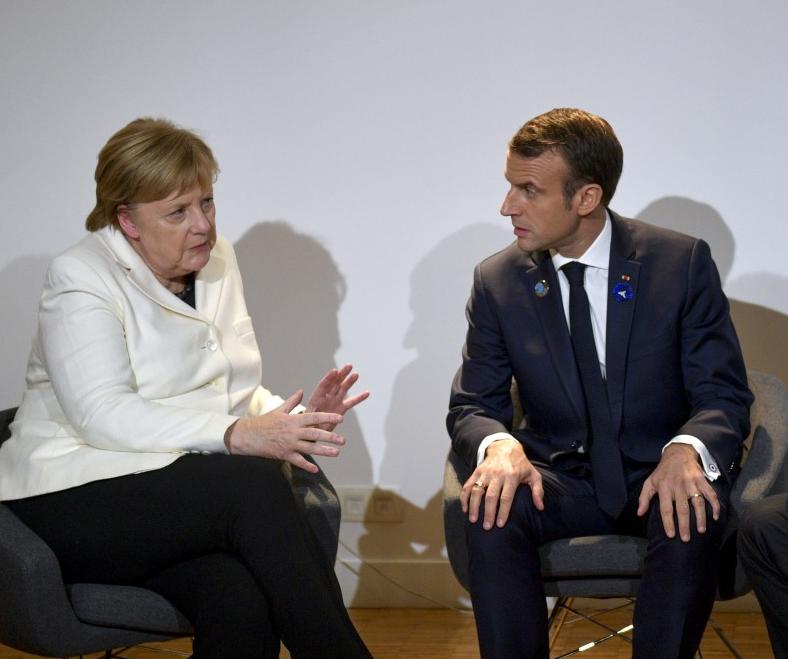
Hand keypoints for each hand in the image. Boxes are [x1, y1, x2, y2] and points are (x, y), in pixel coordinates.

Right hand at [226, 390, 345, 472]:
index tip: (340, 418)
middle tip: (343, 440)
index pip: (314, 417)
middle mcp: (293, 432)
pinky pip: (298, 461)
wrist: (247, 435)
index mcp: (293, 419)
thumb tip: (301, 391)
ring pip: (310, 448)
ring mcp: (289, 444)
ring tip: (337, 453)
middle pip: (315, 434)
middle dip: (330, 437)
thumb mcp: (279, 410)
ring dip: (324, 451)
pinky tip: (316, 470)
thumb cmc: (264, 422)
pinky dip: (307, 466)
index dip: (328, 418)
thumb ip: (292, 402)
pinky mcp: (284, 454)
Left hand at [305, 364, 369, 430]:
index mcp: (316, 398)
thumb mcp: (306, 418)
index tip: (335, 371)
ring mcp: (335, 401)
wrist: (312, 431)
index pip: (323, 385)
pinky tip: (367, 393)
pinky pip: (351, 402)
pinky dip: (359, 397)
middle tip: (349, 366)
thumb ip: (311, 414)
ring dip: (349, 381)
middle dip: (341, 374)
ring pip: (343, 389)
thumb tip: (312, 413)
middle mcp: (326, 396)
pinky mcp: (342, 408)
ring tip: (356, 374)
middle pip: (335, 383)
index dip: (329, 378)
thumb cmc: (307, 424)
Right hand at [461, 439, 543, 529]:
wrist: (505, 447)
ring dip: (474, 506)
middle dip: (488, 512)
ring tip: (473, 520)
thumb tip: (540, 507)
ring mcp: (485, 473)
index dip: (503, 511)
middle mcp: (497, 474)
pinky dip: (465, 497)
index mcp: (512, 477)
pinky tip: (465, 508)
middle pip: (491, 496)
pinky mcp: (477, 472)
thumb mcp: (533, 475)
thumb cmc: (521, 465)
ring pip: (477, 490)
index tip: (500, 524)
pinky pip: (468, 485)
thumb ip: (538, 491)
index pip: (506, 497)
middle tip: (487, 527)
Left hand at [637, 443, 719, 541]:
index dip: (668, 523)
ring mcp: (691, 483)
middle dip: (684, 525)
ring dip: (700, 518)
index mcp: (664, 487)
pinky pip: (710, 494)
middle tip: (686, 539)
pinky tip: (715, 516)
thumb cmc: (662, 471)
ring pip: (697, 503)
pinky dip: (714, 505)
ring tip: (700, 530)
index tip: (671, 535)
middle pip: (682, 509)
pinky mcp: (702, 480)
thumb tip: (639, 513)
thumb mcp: (650, 482)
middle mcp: (678, 486)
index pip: (666, 508)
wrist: (678, 453)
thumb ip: (644, 498)